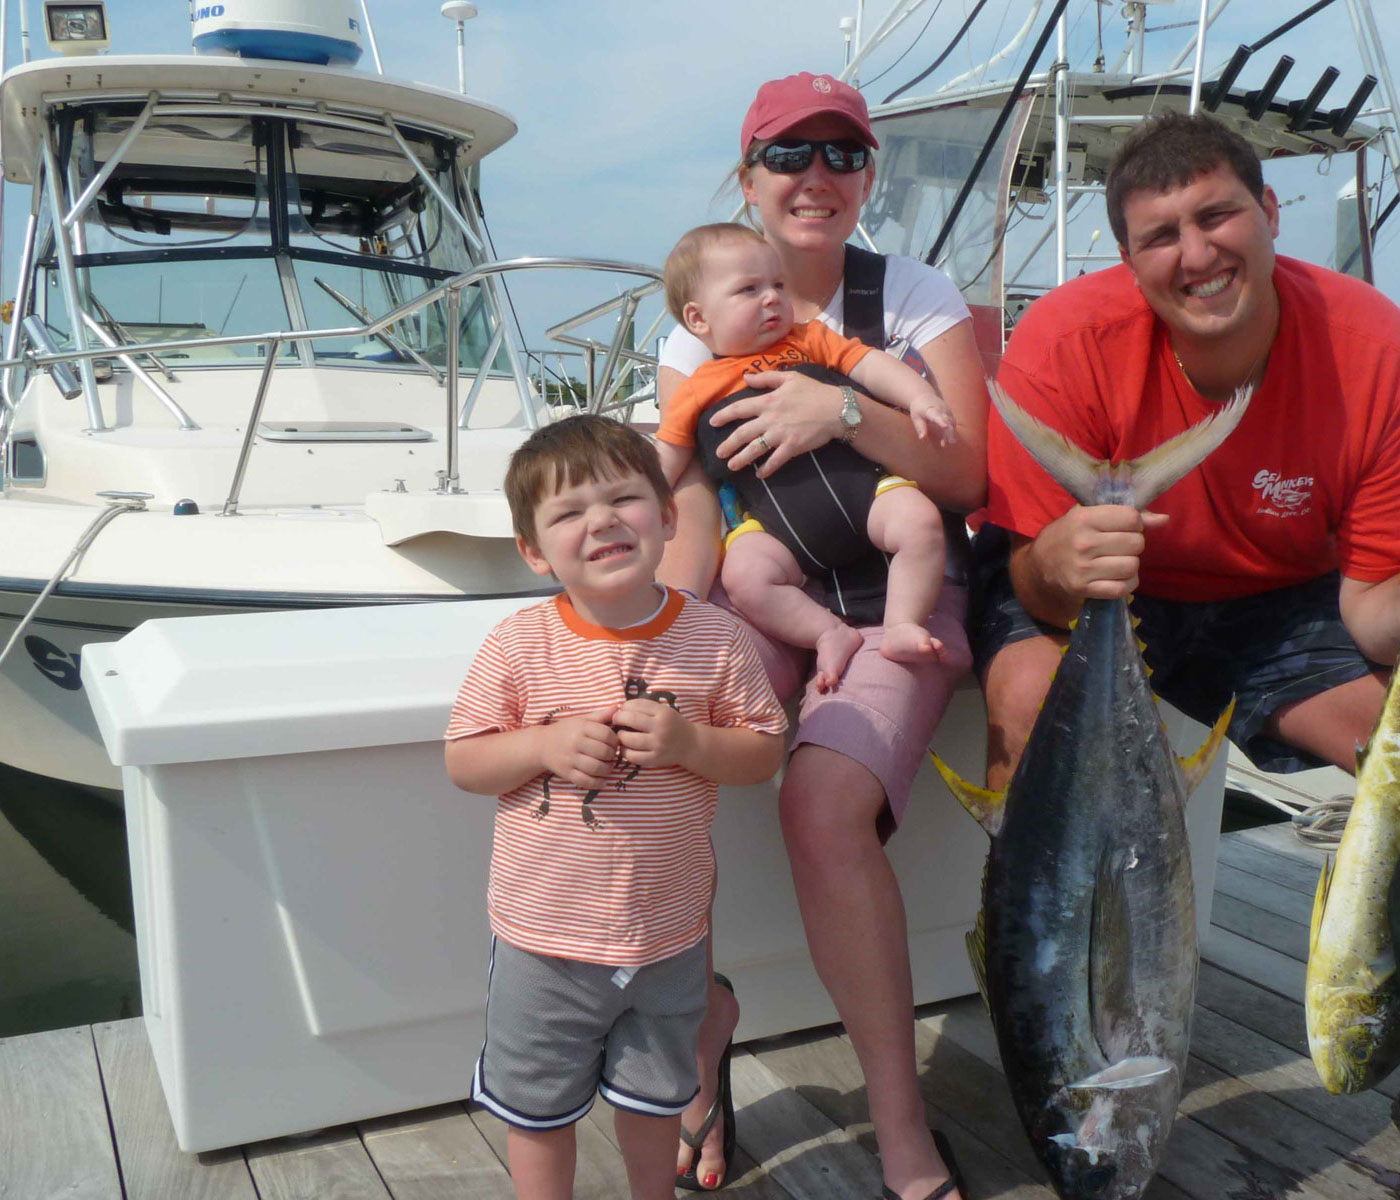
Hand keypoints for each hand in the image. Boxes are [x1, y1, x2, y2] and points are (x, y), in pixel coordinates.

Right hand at [540, 706, 619, 786]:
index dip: (615, 741)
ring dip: (607, 770)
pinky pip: (585, 781)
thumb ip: (600, 716)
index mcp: (581, 727)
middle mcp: (575, 742)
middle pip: (603, 752)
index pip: (606, 734)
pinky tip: (602, 780)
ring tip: (607, 767)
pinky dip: (597, 783)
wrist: (540, 745)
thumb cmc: (565, 731)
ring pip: (596, 768)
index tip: (614, 744)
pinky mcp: (566, 773)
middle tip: (611, 756)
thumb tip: (618, 708)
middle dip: (612, 755)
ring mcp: (569, 759)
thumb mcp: (581, 720)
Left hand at [612, 699, 695, 768]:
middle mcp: (661, 727)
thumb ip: (645, 707)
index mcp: (663, 713)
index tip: (620, 710)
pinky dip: (624, 751)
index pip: (636, 705)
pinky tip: (625, 748)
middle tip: (615, 721)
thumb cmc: (673, 725)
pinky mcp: (656, 759)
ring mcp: (658, 744)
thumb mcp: (664, 711)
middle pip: (630, 719)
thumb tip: (620, 707)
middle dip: (618, 718)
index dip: (623, 707)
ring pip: (629, 739)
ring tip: (621, 735)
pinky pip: (633, 756)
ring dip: (620, 736)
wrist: (691, 744)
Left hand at [708, 371, 843, 477]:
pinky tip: (760, 474)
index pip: (739, 408)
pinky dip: (766, 469)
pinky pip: (775, 460)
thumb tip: (745, 377)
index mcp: (768, 401)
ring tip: (731, 466)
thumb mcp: (790, 378)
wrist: (836, 409)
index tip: (712, 422)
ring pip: (755, 449)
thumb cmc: (814, 391)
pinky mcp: (792, 446)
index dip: (724, 415)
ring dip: (741, 459)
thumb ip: (766, 378)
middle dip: (728, 444)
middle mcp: (770, 418)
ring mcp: (780, 434)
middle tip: (719, 453)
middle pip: (743, 433)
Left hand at [910, 389, 957, 445]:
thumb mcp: (916, 417)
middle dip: (949, 431)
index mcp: (931, 409)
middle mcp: (941, 409)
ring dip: (950, 434)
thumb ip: (920, 427)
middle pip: (948, 421)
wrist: (925, 396)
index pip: (937, 416)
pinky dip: (950, 433)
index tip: (945, 427)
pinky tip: (947, 441)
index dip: (941, 421)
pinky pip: (952, 424)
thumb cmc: (919, 408)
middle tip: (950, 442)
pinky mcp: (950, 415)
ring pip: (952, 423)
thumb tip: (923, 438)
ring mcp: (947, 411)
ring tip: (945, 444)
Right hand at [1030, 505, 1168, 600]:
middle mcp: (1083, 542)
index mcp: (1084, 518)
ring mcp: (1082, 568)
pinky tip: (1117, 577)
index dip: (1134, 523)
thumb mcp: (1090, 516)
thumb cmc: (1069, 534)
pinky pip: (1122, 588)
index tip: (1123, 527)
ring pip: (1132, 566)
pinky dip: (1126, 584)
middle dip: (1133, 544)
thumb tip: (1164, 520)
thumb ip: (1127, 516)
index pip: (1131, 518)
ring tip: (1118, 562)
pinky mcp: (1083, 589)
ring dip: (1130, 565)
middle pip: (1135, 543)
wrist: (1040, 564)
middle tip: (1120, 546)